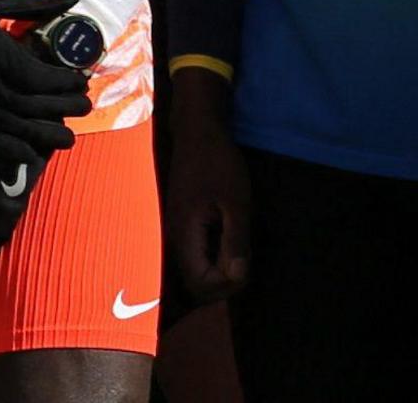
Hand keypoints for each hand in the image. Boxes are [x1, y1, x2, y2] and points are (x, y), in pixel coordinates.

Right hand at [0, 0, 92, 139]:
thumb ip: (32, 5)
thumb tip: (70, 1)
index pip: (36, 77)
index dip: (64, 83)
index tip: (83, 81)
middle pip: (26, 106)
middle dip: (59, 110)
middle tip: (84, 108)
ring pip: (5, 123)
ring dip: (36, 132)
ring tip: (61, 135)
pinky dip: (6, 136)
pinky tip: (25, 140)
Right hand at [160, 69, 249, 301]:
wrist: (197, 132)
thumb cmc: (218, 163)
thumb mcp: (235, 202)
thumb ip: (235, 241)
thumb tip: (238, 278)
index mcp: (184, 234)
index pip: (200, 284)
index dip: (226, 285)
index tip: (244, 266)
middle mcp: (173, 239)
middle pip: (194, 285)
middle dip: (222, 284)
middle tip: (245, 263)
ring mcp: (175, 233)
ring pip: (194, 272)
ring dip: (218, 272)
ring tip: (238, 255)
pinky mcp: (181, 227)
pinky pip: (195, 256)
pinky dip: (212, 259)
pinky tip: (227, 244)